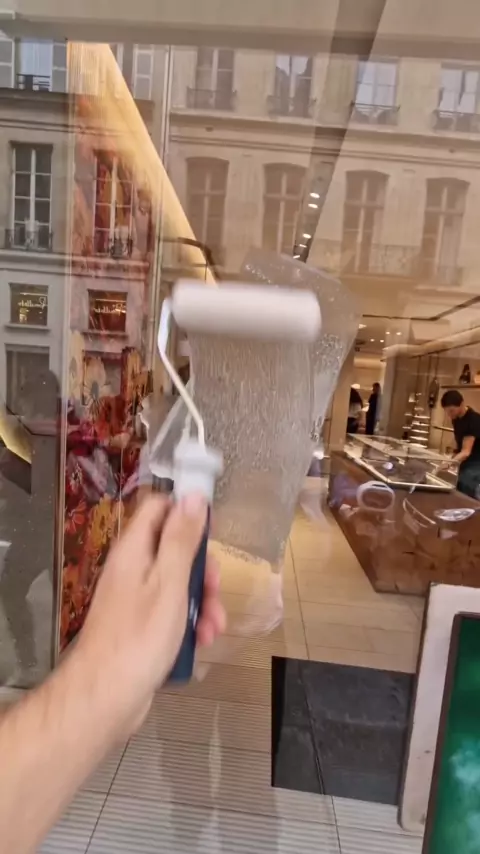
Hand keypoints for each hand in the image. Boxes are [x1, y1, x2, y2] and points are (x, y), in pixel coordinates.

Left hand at [75, 494, 225, 735]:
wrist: (107, 697)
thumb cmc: (140, 638)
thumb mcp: (170, 583)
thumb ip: (181, 539)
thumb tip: (193, 496)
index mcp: (134, 550)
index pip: (159, 508)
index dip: (187, 512)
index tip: (213, 530)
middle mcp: (132, 569)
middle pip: (173, 548)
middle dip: (202, 568)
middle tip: (217, 589)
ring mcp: (135, 598)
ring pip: (177, 583)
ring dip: (202, 601)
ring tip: (214, 627)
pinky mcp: (141, 626)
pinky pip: (171, 611)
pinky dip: (189, 622)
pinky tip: (202, 642)